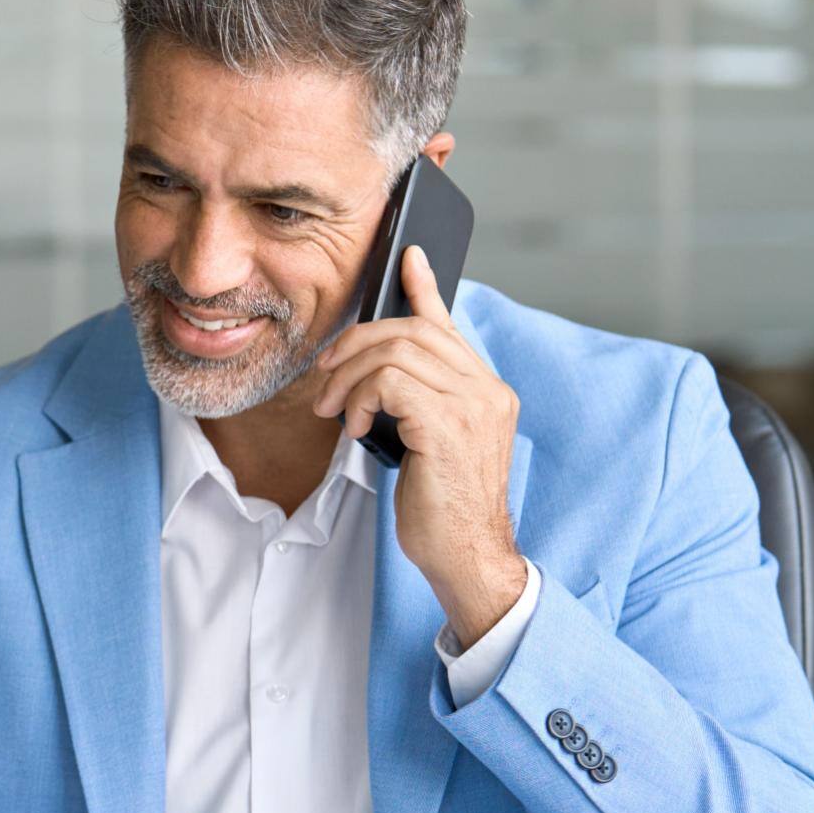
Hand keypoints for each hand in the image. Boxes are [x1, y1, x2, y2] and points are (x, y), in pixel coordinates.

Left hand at [313, 246, 527, 646]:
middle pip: (412, 331)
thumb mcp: (427, 443)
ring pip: (396, 351)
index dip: (424, 288)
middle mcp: (488, 390)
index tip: (406, 257)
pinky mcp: (448, 425)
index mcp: (487, 390)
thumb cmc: (442, 506)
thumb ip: (416, 401)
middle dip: (356, 343)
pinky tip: (355, 427)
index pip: (449, 326)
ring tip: (334, 410)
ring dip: (350, 376)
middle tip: (325, 376)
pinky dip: (362, 398)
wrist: (465, 555)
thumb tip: (377, 374)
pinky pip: (391, 382)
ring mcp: (474, 405)